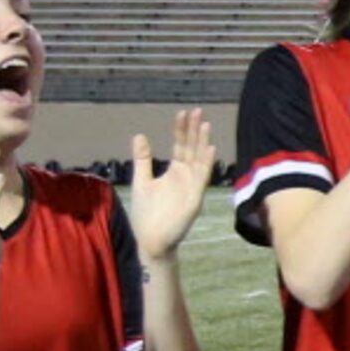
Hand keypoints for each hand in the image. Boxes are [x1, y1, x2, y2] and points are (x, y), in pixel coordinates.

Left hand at [129, 108, 215, 262]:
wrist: (151, 239)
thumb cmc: (147, 214)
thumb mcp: (142, 180)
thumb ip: (143, 159)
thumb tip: (140, 134)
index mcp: (175, 172)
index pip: (181, 145)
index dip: (181, 130)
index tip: (182, 113)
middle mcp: (186, 177)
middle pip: (192, 149)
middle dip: (194, 131)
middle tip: (196, 111)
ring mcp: (192, 187)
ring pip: (199, 160)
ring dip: (203, 143)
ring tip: (204, 124)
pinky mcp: (194, 198)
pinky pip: (202, 178)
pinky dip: (206, 163)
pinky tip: (209, 149)